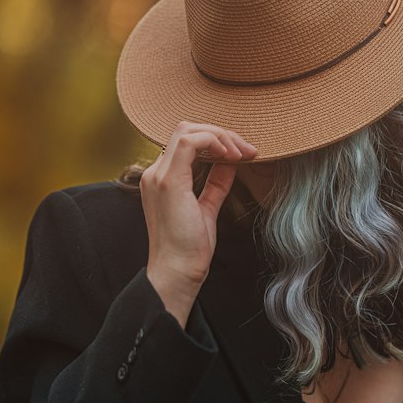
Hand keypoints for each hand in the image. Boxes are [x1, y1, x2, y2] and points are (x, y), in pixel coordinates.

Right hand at [141, 121, 256, 294]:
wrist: (177, 272)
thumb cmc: (190, 249)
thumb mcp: (207, 209)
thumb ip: (215, 184)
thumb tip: (230, 164)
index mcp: (161, 179)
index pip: (186, 141)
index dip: (216, 141)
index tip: (243, 154)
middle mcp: (155, 173)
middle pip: (187, 129)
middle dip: (221, 134)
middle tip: (247, 150)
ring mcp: (159, 175)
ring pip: (188, 130)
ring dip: (220, 136)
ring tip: (242, 152)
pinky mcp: (169, 181)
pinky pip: (189, 141)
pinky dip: (214, 142)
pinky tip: (232, 157)